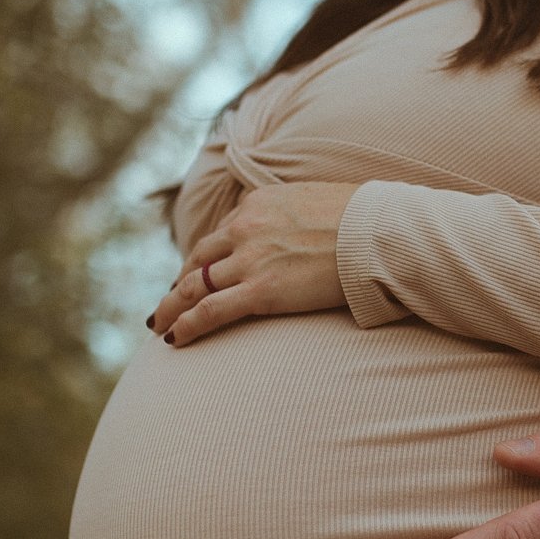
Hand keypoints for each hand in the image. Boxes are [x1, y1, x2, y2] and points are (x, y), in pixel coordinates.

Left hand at [149, 181, 358, 346]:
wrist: (379, 232)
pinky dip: (186, 324)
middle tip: (169, 301)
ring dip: (172, 306)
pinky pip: (210, 310)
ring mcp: (251, 258)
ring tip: (160, 324)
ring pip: (195, 284)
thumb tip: (305, 226)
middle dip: (180, 281)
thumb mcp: (322, 200)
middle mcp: (246, 226)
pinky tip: (174, 338)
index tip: (201, 272)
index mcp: (260, 203)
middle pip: (199, 257)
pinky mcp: (261, 290)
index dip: (208, 256)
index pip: (223, 231)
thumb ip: (299, 213)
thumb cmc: (367, 219)